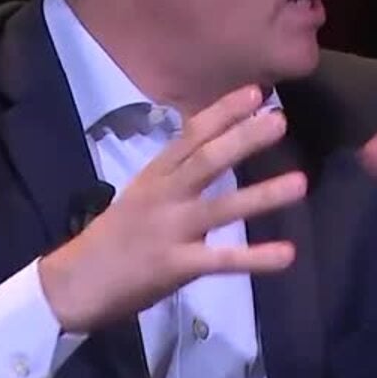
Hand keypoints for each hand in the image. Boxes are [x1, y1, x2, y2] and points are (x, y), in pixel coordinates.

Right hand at [38, 84, 305, 332]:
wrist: (75, 284)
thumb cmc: (114, 238)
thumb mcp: (140, 194)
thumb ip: (175, 171)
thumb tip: (210, 139)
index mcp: (154, 177)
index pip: (190, 137)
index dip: (223, 113)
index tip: (256, 93)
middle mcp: (163, 197)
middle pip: (206, 162)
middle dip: (243, 139)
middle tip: (280, 120)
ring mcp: (169, 231)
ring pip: (220, 209)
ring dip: (261, 196)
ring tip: (300, 184)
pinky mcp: (175, 266)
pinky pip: (221, 262)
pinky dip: (254, 258)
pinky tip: (287, 254)